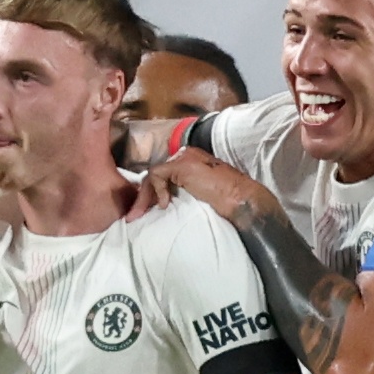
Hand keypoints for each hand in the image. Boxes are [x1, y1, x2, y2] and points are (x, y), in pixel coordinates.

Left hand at [126, 148, 264, 223]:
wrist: (240, 200)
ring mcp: (184, 158)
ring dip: (144, 197)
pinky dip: (157, 191)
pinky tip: (164, 205)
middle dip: (142, 197)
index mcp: (191, 162)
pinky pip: (156, 174)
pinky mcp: (182, 164)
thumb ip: (181, 195)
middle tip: (133, 217)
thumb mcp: (197, 199)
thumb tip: (160, 207)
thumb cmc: (226, 203)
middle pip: (154, 175)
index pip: (162, 175)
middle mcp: (186, 155)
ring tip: (140, 215)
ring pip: (152, 175)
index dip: (151, 195)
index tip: (144, 214)